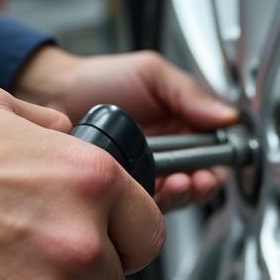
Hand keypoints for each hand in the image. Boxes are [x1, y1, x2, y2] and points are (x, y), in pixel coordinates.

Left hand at [14, 46, 237, 210]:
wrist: (53, 93)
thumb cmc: (99, 79)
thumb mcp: (152, 74)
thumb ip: (190, 94)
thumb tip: (226, 115)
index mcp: (180, 123)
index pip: (214, 147)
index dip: (222, 157)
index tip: (222, 160)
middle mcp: (166, 151)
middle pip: (200, 177)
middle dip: (204, 181)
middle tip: (201, 178)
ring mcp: (145, 172)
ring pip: (176, 194)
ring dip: (183, 192)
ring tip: (179, 182)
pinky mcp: (124, 190)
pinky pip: (147, 205)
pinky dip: (155, 202)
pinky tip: (153, 189)